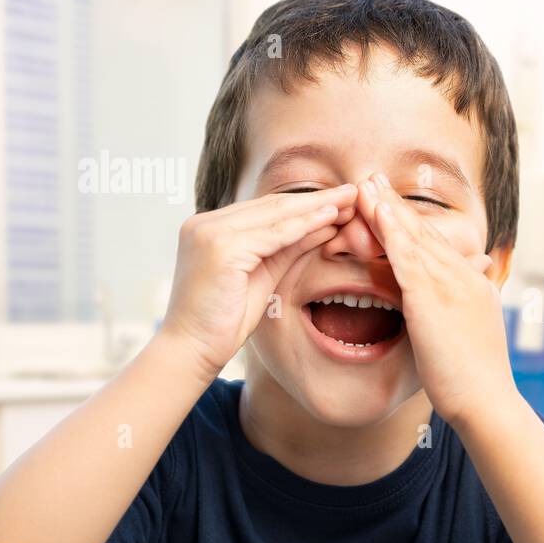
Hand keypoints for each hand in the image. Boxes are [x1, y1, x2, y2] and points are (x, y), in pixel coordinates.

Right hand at [161, 184, 359, 380]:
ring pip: (275, 215)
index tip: (338, 201)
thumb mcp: (262, 277)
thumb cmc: (224, 322)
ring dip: (315, 207)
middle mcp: (204, 223)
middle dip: (315, 199)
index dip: (304, 204)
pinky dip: (303, 226)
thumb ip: (287, 249)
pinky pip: (272, 234)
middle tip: (352, 192)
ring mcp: (210, 232)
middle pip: (272, 205)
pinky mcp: (220, 247)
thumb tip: (324, 225)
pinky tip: (330, 219)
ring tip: (349, 200)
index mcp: (209, 228)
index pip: (265, 209)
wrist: (192, 350)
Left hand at [355, 173, 515, 427]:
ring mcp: (451, 285)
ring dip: (387, 209)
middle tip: (372, 179)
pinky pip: (406, 257)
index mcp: (473, 285)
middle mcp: (465, 277)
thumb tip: (461, 293)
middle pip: (425, 233)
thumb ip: (463, 309)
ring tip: (365, 186)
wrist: (487, 402)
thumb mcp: (472, 335)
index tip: (391, 204)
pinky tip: (373, 214)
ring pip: (414, 238)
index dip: (412, 223)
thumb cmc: (477, 380)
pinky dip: (389, 232)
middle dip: (396, 205)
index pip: (437, 247)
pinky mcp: (432, 299)